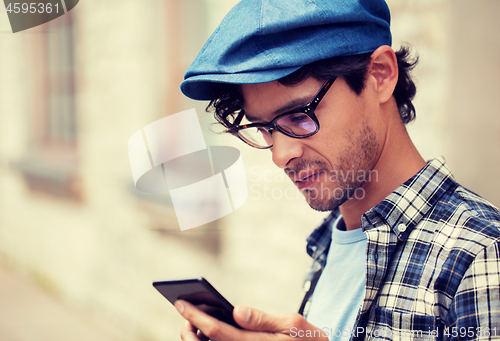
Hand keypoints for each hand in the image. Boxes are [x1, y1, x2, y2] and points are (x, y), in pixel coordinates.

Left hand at [175, 300, 328, 340]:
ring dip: (196, 340)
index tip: (181, 304)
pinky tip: (207, 332)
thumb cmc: (307, 339)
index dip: (196, 318)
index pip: (218, 332)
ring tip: (192, 323)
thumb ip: (264, 319)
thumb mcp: (293, 324)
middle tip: (182, 312)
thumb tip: (237, 312)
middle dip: (189, 331)